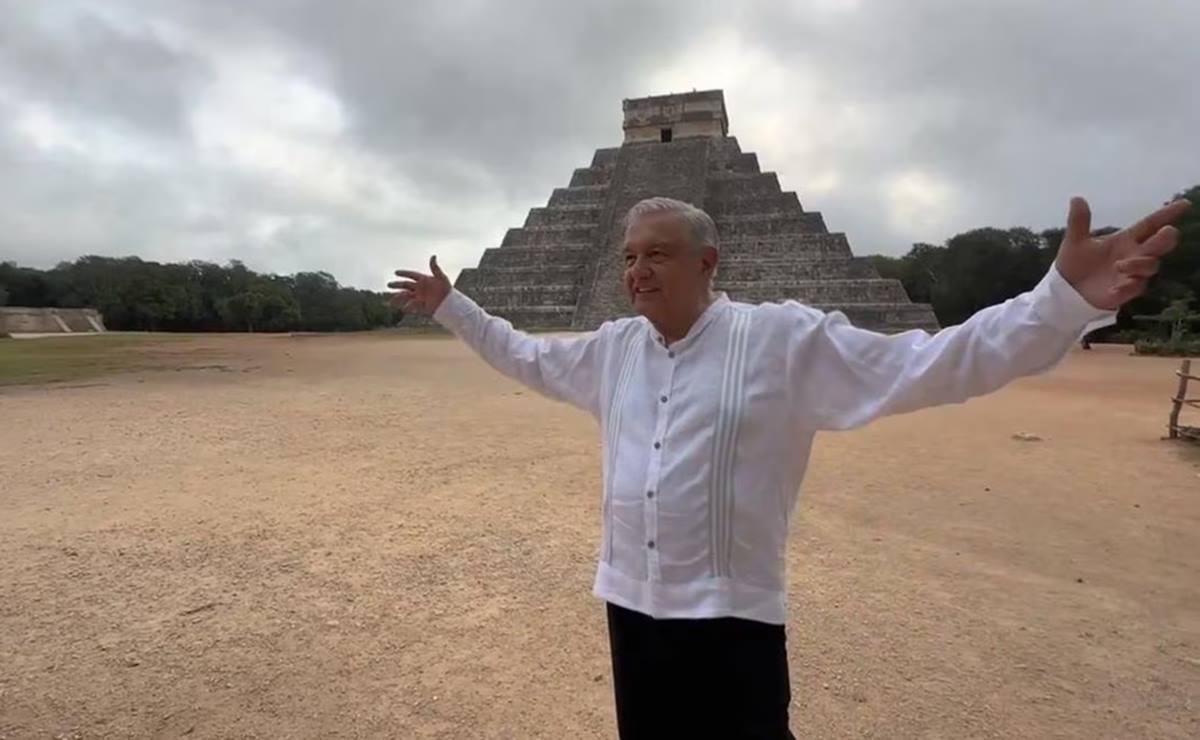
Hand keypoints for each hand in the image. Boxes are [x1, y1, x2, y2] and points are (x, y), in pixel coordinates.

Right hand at [388, 256, 451, 314]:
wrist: (451, 304)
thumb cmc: (447, 290)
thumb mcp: (442, 278)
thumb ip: (435, 268)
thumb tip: (433, 256)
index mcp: (424, 280)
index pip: (412, 275)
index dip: (404, 273)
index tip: (396, 272)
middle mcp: (420, 288)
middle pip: (406, 285)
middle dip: (397, 285)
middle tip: (389, 285)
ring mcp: (420, 297)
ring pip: (406, 296)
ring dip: (398, 298)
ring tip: (391, 301)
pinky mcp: (421, 306)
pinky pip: (412, 306)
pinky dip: (407, 307)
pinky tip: (403, 309)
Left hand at [1055, 196, 1191, 309]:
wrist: (1065, 290)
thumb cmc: (1075, 264)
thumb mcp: (1075, 242)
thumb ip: (1079, 221)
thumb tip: (1076, 198)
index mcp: (1124, 240)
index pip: (1150, 224)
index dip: (1167, 214)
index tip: (1185, 204)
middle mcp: (1134, 256)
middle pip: (1160, 245)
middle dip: (1166, 238)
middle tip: (1167, 232)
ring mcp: (1131, 275)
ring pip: (1151, 266)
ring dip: (1139, 264)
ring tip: (1119, 265)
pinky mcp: (1124, 293)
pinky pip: (1135, 289)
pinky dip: (1129, 286)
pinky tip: (1116, 287)